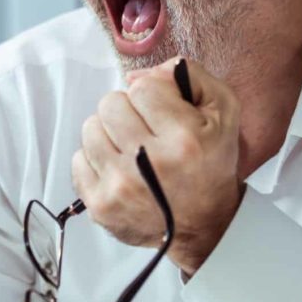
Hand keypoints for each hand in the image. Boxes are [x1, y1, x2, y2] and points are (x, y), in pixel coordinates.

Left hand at [72, 57, 242, 274]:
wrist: (203, 226)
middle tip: (146, 129)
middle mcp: (149, 162)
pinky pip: (78, 159)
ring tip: (131, 148)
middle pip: (110, 103)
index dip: (154, 94)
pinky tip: (119, 168)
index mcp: (183, 137)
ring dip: (109, 133)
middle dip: (128, 111)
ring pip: (91, 128)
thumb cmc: (211, 163)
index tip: (164, 112)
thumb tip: (134, 75)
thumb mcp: (223, 110)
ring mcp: (121, 186)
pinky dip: (96, 160)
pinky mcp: (101, 205)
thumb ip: (189, 75)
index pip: (142, 87)